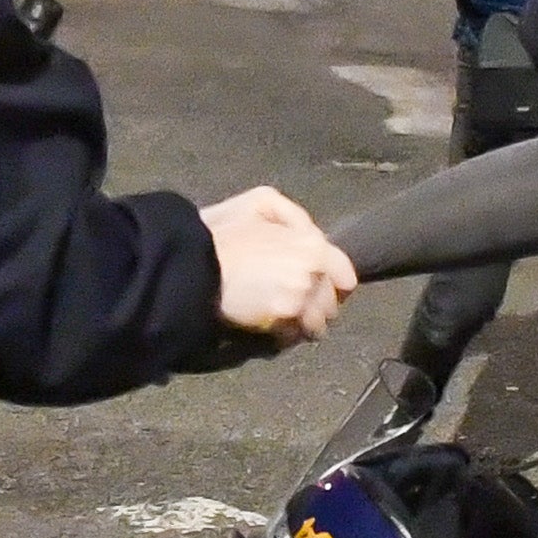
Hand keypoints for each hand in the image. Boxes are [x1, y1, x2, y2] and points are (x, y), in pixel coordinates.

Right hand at [202, 186, 354, 343]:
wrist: (192, 262)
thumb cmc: (221, 230)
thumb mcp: (260, 202)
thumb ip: (294, 216)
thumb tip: (312, 235)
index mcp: (313, 243)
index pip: (346, 275)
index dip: (334, 285)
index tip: (321, 291)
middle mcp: (313, 271)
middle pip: (331, 303)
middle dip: (317, 307)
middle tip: (296, 307)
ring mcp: (299, 296)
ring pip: (316, 323)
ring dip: (303, 325)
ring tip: (284, 322)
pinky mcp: (281, 317)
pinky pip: (293, 335)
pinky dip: (285, 336)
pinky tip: (270, 328)